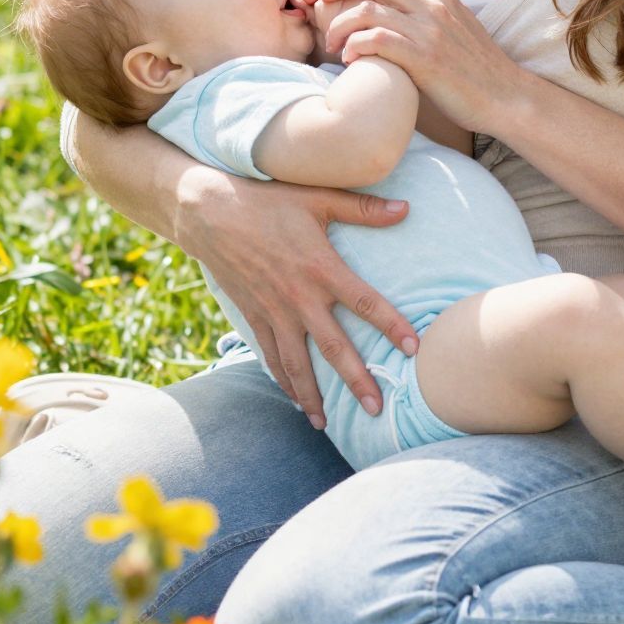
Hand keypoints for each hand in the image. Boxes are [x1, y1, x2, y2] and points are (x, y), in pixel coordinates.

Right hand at [175, 163, 418, 427]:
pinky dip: (284, 380)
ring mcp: (273, 311)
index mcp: (321, 268)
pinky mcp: (253, 316)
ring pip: (297, 363)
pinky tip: (296, 400)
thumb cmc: (267, 201)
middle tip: (376, 409)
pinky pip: (271, 356)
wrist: (209, 212)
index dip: (392, 325)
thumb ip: (362, 208)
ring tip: (327, 425)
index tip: (414, 348)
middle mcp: (299, 297)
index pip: (365, 302)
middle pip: (333, 347)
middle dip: (356, 380)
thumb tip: (406, 208)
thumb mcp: (317, 198)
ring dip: (313, 395)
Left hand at [309, 0, 526, 138]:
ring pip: (367, 10)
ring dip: (340, 26)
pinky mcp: (426, 57)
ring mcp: (430, 29)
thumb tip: (384, 11)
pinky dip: (355, 45)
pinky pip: (377, 40)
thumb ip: (422, 13)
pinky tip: (350, 59)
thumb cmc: (473, 68)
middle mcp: (432, 4)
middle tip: (317, 5)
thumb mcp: (451, 27)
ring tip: (332, 45)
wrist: (506, 96)